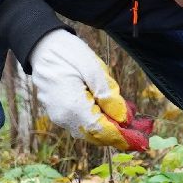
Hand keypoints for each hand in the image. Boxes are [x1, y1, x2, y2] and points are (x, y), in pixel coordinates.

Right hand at [27, 31, 152, 150]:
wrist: (41, 46)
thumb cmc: (68, 53)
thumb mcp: (93, 68)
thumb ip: (108, 95)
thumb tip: (123, 118)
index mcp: (72, 106)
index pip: (102, 130)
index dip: (123, 136)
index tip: (141, 136)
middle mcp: (63, 117)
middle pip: (95, 136)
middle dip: (118, 135)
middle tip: (140, 130)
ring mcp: (58, 116)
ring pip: (88, 132)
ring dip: (108, 129)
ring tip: (128, 118)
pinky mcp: (58, 113)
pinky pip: (81, 124)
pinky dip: (97, 122)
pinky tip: (109, 111)